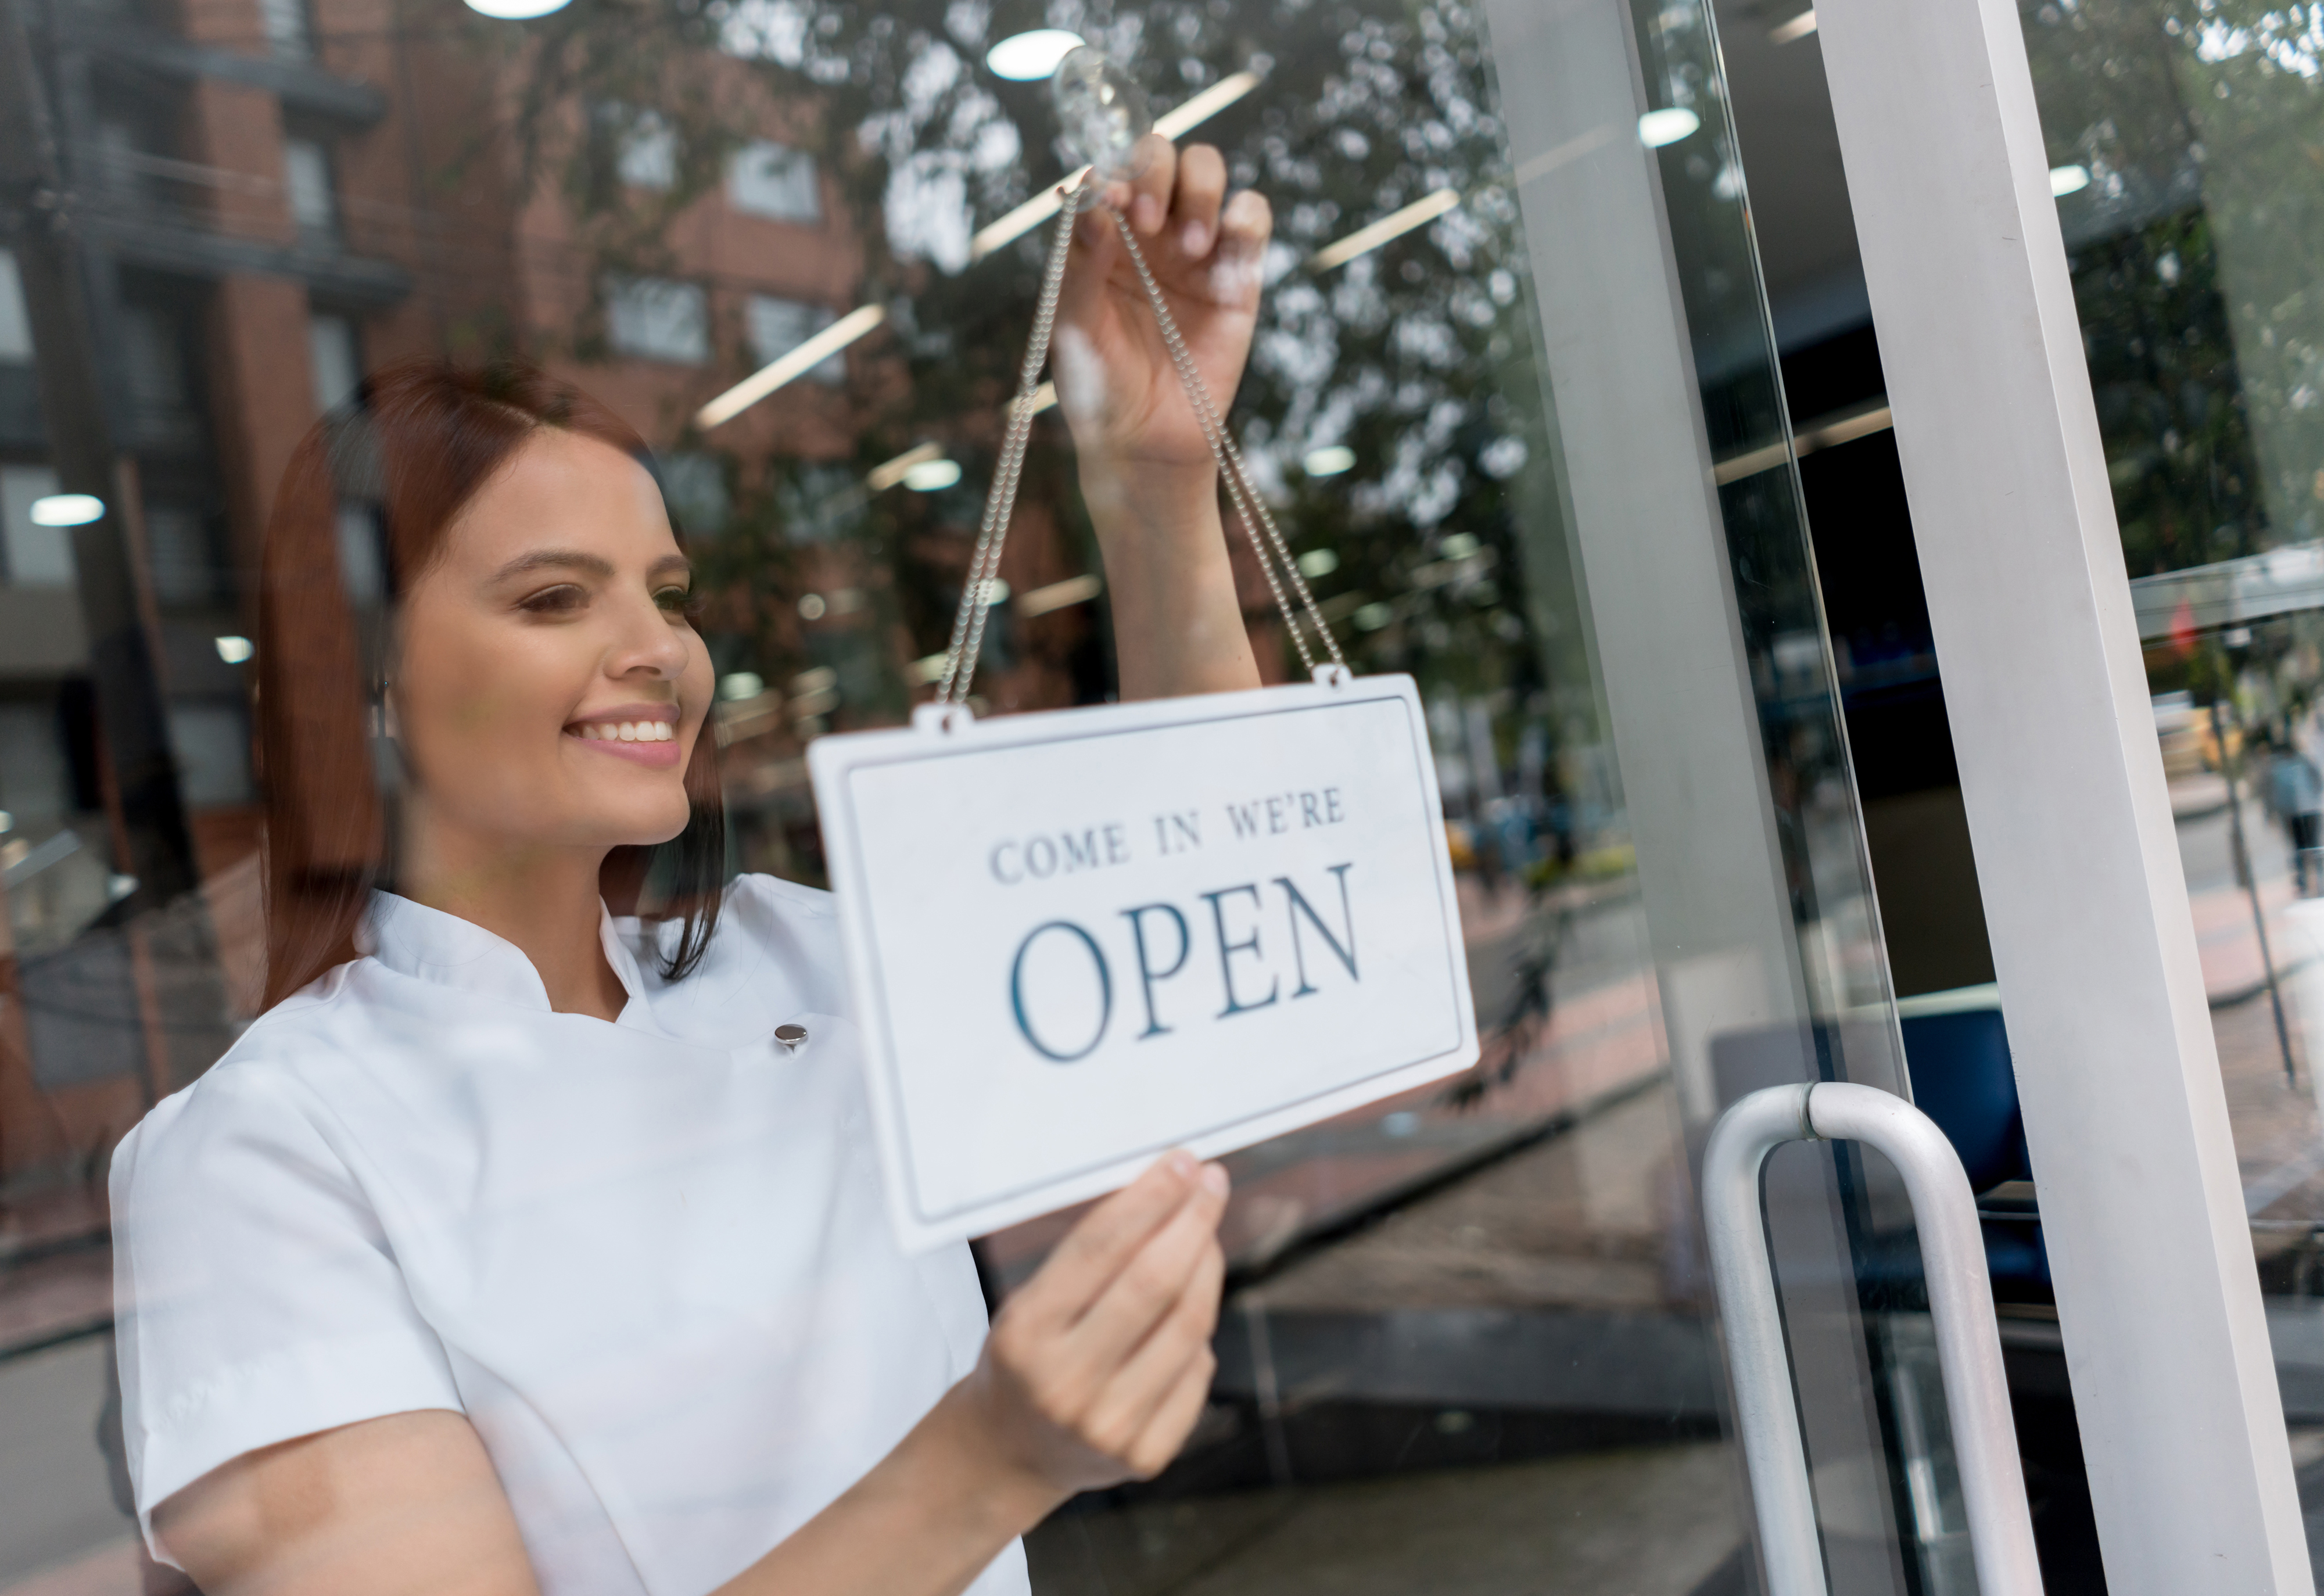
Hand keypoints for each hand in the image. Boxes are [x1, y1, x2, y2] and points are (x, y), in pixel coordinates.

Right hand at [949, 1150, 1228, 1504]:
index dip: (1151, 1197)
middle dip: (1193, 1220)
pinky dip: (1199, 1329)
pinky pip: (1197, 1369)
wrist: (1009, 1453)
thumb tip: (1164, 1191)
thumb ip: (1088, 1259)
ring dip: (1207, 1265)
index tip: (1182, 1162)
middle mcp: (1066, 1384)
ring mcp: (1110, 1426)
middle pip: (1155, 1283)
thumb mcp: (1029, 1304)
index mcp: (1026, 1334)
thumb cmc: (1026, 1358)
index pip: (1100, 1248)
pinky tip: (1189, 1306)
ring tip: (1205, 1235)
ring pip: (1189, 1324)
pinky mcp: (1146, 1455)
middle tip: (1211, 1183)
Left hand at [1052, 137, 1273, 478]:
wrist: (1147, 444)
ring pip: (1206, 171)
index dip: (1113, 167)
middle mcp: (1146, 233)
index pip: (1110, 170)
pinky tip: (1221, 249)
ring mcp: (1194, 249)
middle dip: (1155, 170)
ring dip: (1200, 189)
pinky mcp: (1237, 274)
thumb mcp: (1073, 328)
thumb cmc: (1099, 387)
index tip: (1114, 199)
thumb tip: (1093, 202)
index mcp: (1100, 236)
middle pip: (1159, 154)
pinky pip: (1251, 217)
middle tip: (1147, 221)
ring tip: (1189, 248)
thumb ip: (1079, 264)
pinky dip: (1244, 214)